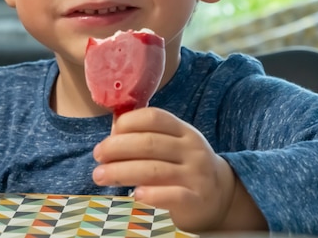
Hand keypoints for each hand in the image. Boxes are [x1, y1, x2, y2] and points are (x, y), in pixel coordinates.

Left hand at [92, 107, 265, 232]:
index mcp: (184, 131)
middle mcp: (191, 150)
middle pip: (149, 143)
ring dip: (121, 172)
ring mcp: (196, 175)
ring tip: (100, 175)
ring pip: (154, 170)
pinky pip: (172, 195)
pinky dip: (151, 194)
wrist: (220, 196)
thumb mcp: (173, 144)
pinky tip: (135, 194)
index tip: (109, 134)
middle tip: (98, 155)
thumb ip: (147, 136)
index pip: (154, 117)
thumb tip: (112, 132)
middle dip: (117, 148)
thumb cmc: (184, 166)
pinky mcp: (196, 200)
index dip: (128, 123)